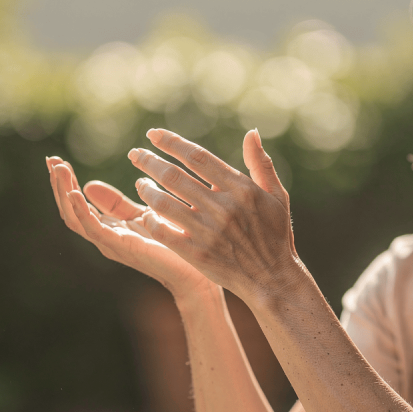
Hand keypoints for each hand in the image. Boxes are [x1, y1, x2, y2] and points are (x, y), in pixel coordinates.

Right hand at [46, 156, 212, 294]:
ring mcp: (110, 243)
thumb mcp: (140, 215)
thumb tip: (89, 184)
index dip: (64, 183)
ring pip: (75, 218)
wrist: (194, 269)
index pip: (76, 205)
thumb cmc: (171, 243)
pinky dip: (81, 210)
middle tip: (51, 160)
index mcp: (107, 228)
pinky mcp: (121, 246)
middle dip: (59, 185)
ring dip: (64, 192)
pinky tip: (75, 192)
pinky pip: (93, 228)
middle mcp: (104, 237)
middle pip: (70, 211)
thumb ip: (115, 204)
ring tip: (58, 169)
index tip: (55, 160)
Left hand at [127, 128, 302, 302]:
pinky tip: (144, 214)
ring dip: (146, 189)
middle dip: (149, 161)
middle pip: (174, 176)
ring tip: (140, 182)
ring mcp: (208, 232)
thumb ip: (261, 164)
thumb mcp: (277, 196)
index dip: (171, 143)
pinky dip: (150, 220)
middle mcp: (222, 208)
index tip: (153, 135)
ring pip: (164, 202)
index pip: (197, 157)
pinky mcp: (197, 254)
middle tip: (135, 154)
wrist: (272, 279)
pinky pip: (163, 232)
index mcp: (241, 189)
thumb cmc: (275, 235)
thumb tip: (250, 133)